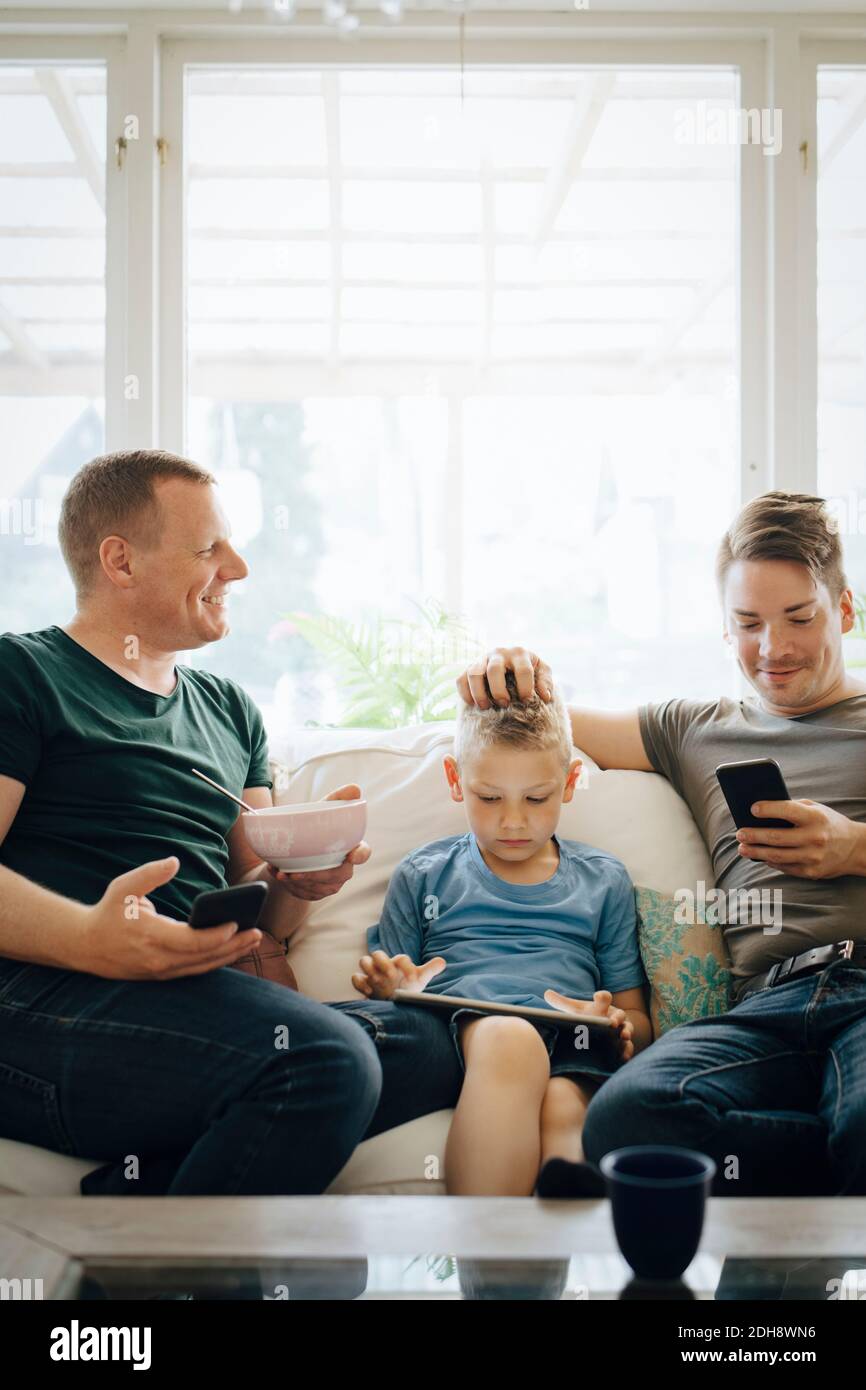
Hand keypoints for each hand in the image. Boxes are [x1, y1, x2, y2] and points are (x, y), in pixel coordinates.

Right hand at [82, 857, 262, 979]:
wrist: (84, 945)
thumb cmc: (108, 912)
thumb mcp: (124, 886)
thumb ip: (151, 873)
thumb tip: (175, 861)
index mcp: (151, 936)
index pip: (192, 942)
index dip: (216, 935)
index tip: (235, 924)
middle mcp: (158, 959)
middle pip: (203, 957)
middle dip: (233, 946)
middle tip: (257, 934)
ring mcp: (159, 971)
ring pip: (201, 967)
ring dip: (228, 956)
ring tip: (251, 942)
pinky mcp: (160, 975)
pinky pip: (193, 971)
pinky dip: (213, 963)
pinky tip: (230, 952)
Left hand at [266, 783, 371, 899]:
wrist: (296, 848)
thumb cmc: (316, 827)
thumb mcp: (324, 811)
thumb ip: (338, 799)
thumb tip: (355, 789)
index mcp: (351, 847)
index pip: (363, 853)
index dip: (360, 855)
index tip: (352, 856)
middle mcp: (345, 868)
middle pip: (338, 876)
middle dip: (316, 875)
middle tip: (295, 872)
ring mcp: (332, 883)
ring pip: (319, 887)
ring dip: (298, 882)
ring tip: (280, 872)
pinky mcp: (317, 892)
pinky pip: (305, 893)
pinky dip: (290, 885)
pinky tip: (278, 874)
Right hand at [351, 950, 446, 1000]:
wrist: (395, 999)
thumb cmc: (408, 986)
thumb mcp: (420, 979)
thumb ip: (430, 969)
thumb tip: (442, 962)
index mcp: (399, 963)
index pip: (401, 958)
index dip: (406, 966)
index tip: (412, 977)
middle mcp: (385, 966)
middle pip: (377, 953)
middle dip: (383, 962)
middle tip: (391, 976)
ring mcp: (373, 974)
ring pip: (364, 961)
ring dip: (369, 969)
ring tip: (378, 981)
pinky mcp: (364, 984)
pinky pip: (356, 978)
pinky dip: (361, 983)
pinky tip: (370, 993)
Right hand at [456, 646, 553, 708]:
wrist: (511, 662)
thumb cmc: (530, 669)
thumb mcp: (542, 671)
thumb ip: (546, 682)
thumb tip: (545, 697)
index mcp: (519, 653)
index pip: (523, 669)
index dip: (525, 687)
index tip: (526, 701)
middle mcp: (499, 653)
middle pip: (494, 670)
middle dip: (499, 690)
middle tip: (504, 704)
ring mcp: (482, 659)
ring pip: (473, 673)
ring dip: (478, 692)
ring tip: (485, 707)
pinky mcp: (468, 668)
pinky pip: (461, 679)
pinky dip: (465, 693)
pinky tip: (473, 704)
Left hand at [544, 987, 634, 1061]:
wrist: (601, 1033)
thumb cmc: (588, 1018)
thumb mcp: (576, 1011)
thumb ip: (563, 1003)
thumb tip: (547, 993)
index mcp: (603, 1006)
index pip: (605, 998)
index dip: (602, 997)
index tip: (598, 996)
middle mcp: (615, 1017)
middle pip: (620, 1015)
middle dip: (617, 1018)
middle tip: (612, 1022)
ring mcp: (621, 1031)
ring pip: (627, 1030)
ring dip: (627, 1033)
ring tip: (624, 1037)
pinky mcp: (623, 1045)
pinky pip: (628, 1047)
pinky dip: (627, 1051)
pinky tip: (623, 1056)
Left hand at [735, 799, 863, 878]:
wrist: (856, 848)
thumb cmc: (829, 823)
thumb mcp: (816, 809)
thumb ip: (791, 807)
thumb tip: (760, 811)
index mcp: (815, 818)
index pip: (788, 811)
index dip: (768, 810)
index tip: (751, 809)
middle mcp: (815, 838)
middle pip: (776, 837)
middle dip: (754, 835)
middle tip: (739, 834)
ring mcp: (813, 857)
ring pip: (777, 856)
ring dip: (756, 852)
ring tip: (742, 848)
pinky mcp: (812, 872)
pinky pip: (785, 867)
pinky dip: (770, 862)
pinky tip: (760, 857)